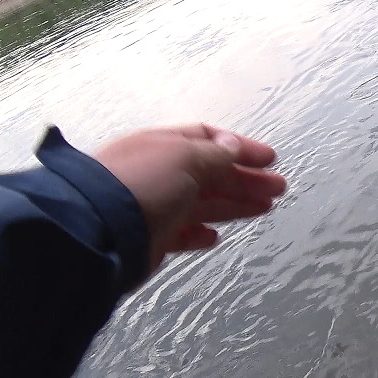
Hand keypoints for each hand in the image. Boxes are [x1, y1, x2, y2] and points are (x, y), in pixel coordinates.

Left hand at [90, 124, 286, 271]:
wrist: (99, 229)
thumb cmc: (145, 183)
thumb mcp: (185, 157)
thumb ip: (215, 154)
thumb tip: (233, 147)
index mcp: (164, 146)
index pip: (207, 140)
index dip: (240, 147)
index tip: (270, 159)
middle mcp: (159, 173)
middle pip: (210, 173)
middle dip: (245, 179)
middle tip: (278, 188)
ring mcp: (155, 205)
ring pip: (203, 203)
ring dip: (234, 204)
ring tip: (265, 208)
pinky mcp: (152, 236)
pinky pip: (182, 233)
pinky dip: (201, 233)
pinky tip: (216, 236)